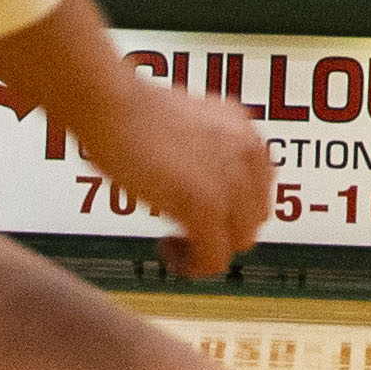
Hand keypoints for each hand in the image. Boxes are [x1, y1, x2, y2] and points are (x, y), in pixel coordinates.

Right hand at [70, 64, 277, 280]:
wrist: (111, 104)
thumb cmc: (131, 109)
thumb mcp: (188, 122)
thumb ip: (207, 148)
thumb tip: (201, 178)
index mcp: (245, 132)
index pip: (259, 189)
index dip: (230, 209)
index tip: (200, 212)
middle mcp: (249, 154)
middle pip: (254, 218)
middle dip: (222, 231)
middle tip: (184, 230)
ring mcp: (232, 181)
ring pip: (239, 242)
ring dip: (208, 250)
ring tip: (173, 243)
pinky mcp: (206, 205)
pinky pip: (214, 259)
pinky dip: (192, 265)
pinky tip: (166, 249)